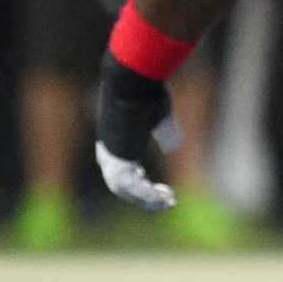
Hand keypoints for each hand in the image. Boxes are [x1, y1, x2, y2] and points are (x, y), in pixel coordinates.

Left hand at [95, 51, 181, 211]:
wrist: (131, 78)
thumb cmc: (146, 90)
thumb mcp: (160, 115)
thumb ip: (164, 130)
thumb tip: (173, 145)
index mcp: (116, 140)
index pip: (124, 171)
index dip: (142, 185)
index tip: (163, 189)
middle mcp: (108, 150)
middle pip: (121, 185)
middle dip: (144, 197)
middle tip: (167, 202)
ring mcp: (109, 153)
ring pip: (123, 188)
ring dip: (146, 199)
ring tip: (168, 203)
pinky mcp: (116, 156)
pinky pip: (129, 185)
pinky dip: (146, 194)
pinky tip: (163, 197)